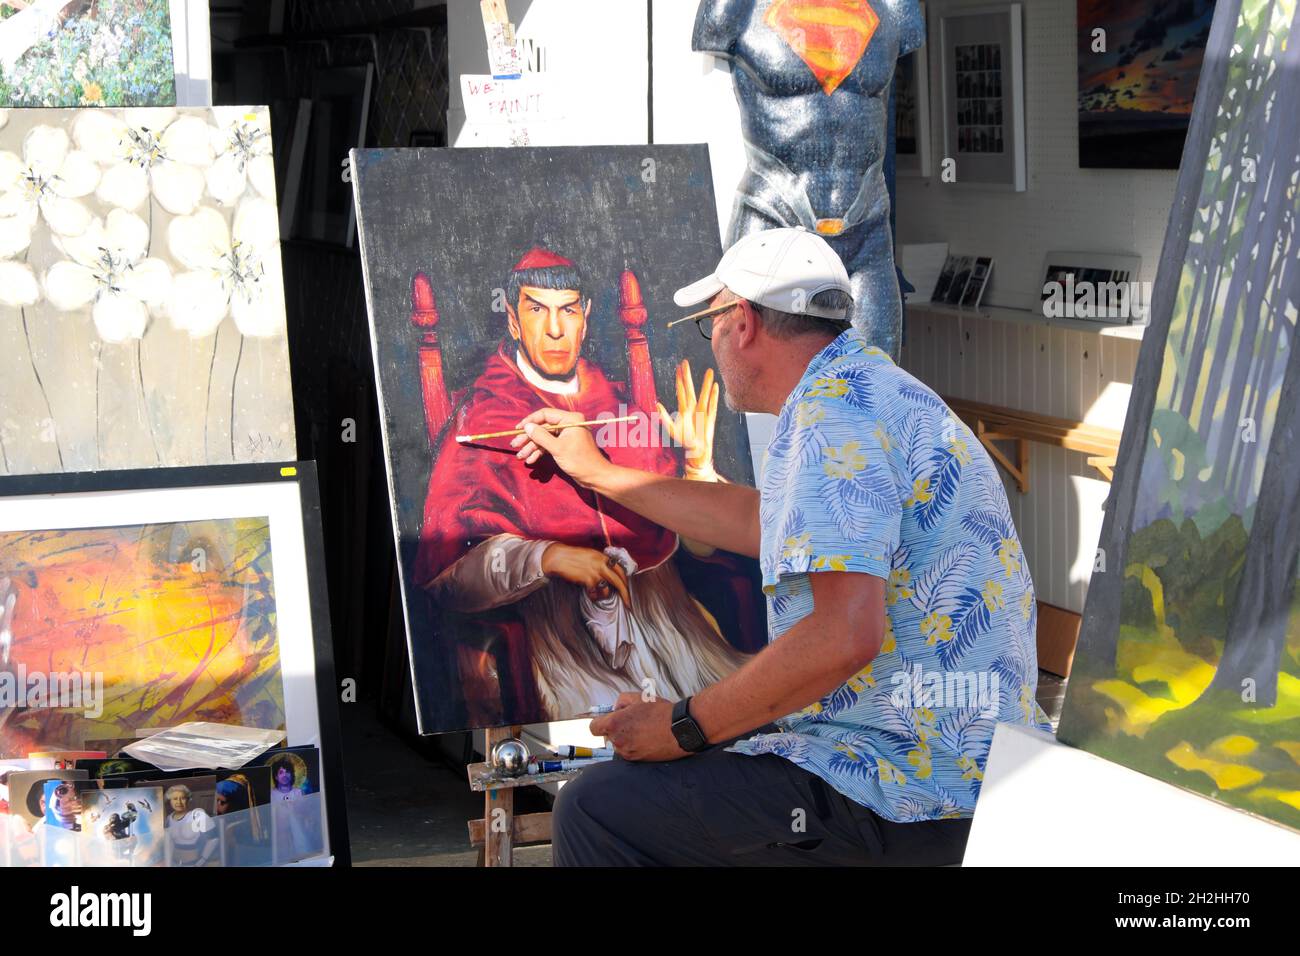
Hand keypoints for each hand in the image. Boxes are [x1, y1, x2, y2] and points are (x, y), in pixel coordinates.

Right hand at [511, 407, 611, 487]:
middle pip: (543, 427)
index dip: (530, 421)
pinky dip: (540, 452)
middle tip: (515, 445)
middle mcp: (568, 424)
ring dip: (532, 447)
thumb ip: (541, 436)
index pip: (545, 414)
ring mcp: (566, 435)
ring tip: (520, 456)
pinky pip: (549, 445)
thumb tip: (526, 427)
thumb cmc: (579, 461)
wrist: (595, 477)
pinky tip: (530, 460)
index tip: (517, 430)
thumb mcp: (557, 448)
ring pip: (544, 438)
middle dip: (529, 438)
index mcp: (570, 419)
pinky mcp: (565, 445)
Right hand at [541, 543, 630, 606]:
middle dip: (626, 595)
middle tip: (629, 605)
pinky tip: (589, 593)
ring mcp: (596, 572)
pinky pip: (596, 593)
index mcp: (604, 557)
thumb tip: (611, 576)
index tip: (628, 591)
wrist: (559, 557)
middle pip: (620, 582)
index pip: (621, 571)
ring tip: (594, 593)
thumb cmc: (574, 558)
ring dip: (603, 595)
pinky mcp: (588, 579)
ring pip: (607, 590)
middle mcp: (602, 564)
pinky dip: (593, 596)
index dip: (626, 582)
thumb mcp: (592, 556)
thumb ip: (602, 564)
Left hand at [590, 692, 688, 761]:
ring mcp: (627, 752)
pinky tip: (647, 737)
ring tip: (643, 729)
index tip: (607, 720)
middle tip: (632, 720)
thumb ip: (621, 701)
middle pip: (607, 736)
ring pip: (619, 744)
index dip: (599, 722)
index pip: (593, 728)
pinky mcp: (637, 760)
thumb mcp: (639, 697)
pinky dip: (634, 745)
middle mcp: (618, 741)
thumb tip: (616, 709)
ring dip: (626, 738)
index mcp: (614, 724)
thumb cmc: (661, 712)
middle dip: (616, 728)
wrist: (680, 729)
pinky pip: (629, 751)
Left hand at [656, 360, 718, 480]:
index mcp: (683, 410)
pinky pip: (713, 404)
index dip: (679, 380)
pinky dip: (714, 396)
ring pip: (704, 394)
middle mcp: (693, 408)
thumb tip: (656, 405)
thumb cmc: (684, 441)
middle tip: (686, 362)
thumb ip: (664, 418)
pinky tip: (716, 387)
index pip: (681, 391)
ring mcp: (703, 412)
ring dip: (706, 383)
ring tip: (709, 371)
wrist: (696, 452)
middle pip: (690, 389)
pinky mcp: (711, 418)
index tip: (678, 368)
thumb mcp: (672, 430)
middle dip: (688, 376)